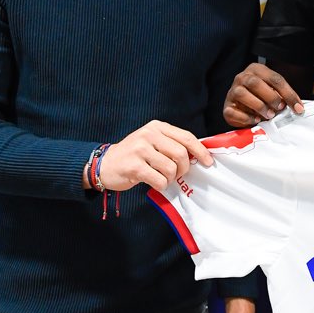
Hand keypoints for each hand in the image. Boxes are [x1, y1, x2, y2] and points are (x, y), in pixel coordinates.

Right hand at [84, 121, 212, 192]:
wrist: (105, 164)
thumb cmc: (134, 155)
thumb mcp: (152, 142)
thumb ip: (172, 144)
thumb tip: (199, 155)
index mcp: (157, 127)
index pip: (186, 137)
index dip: (200, 151)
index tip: (207, 162)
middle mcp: (149, 134)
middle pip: (181, 154)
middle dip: (184, 168)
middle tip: (178, 174)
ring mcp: (140, 149)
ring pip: (171, 168)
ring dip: (171, 179)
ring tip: (163, 178)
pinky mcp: (134, 166)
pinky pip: (159, 179)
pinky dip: (161, 185)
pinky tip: (155, 183)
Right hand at [223, 62, 304, 126]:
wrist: (242, 106)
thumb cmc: (262, 97)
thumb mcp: (274, 91)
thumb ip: (283, 96)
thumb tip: (297, 108)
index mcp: (256, 70)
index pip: (274, 79)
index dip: (288, 94)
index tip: (298, 108)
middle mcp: (242, 77)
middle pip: (255, 83)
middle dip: (270, 97)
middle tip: (279, 108)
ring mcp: (232, 91)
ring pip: (242, 94)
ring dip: (258, 106)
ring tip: (268, 115)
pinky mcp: (227, 107)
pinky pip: (233, 111)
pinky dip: (246, 117)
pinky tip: (256, 120)